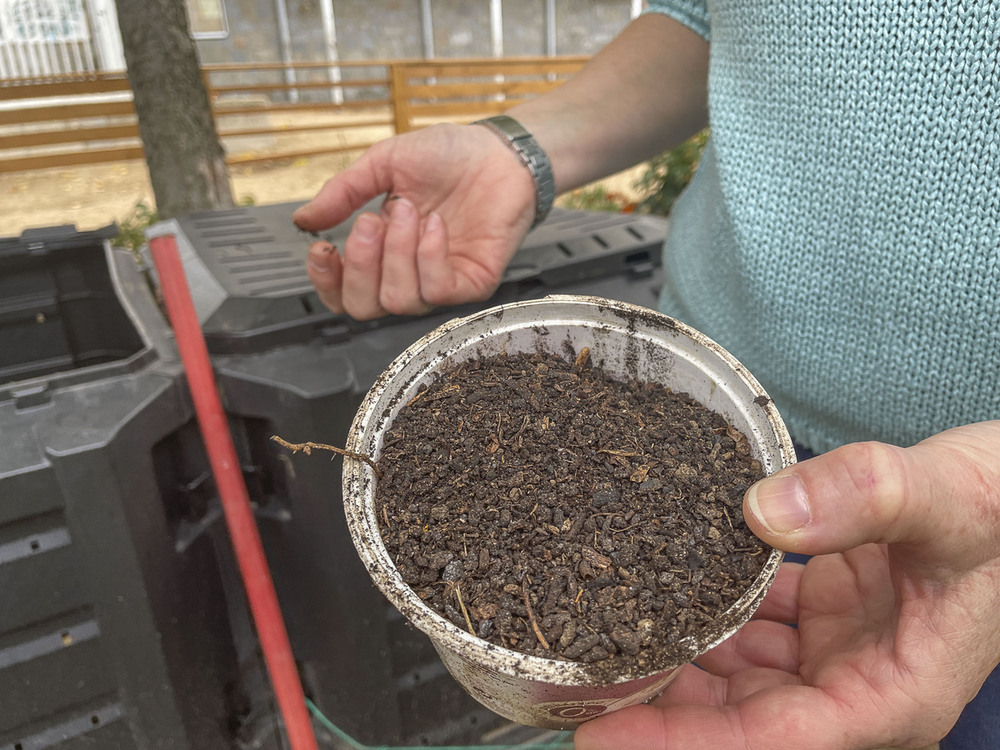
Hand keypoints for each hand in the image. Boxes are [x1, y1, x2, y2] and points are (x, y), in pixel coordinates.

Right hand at [293, 123, 535, 319]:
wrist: (499, 150)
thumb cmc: (449, 156)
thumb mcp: (384, 164)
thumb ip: (343, 193)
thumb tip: (304, 220)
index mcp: (381, 252)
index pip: (342, 292)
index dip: (325, 281)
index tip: (322, 249)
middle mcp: (407, 275)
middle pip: (363, 308)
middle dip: (360, 265)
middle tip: (372, 221)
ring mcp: (439, 282)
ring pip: (398, 301)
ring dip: (397, 253)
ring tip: (411, 210)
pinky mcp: (471, 284)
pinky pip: (437, 290)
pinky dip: (429, 256)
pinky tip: (435, 224)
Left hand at [575, 421, 999, 749]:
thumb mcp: (951, 499)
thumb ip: (869, 496)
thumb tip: (763, 508)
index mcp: (891, 698)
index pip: (768, 742)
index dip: (680, 743)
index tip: (599, 733)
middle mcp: (858, 688)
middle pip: (738, 719)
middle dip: (658, 706)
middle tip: (574, 679)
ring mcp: (840, 655)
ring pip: (738, 677)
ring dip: (675, 659)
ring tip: (599, 635)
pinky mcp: (829, 618)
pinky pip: (754, 629)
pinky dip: (709, 613)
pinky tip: (664, 584)